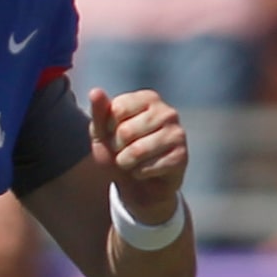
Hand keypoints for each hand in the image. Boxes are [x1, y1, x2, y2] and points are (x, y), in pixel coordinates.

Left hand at [89, 88, 187, 222]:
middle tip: (125, 152)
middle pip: (125, 131)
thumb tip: (95, 91)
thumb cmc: (119, 153)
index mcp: (148, 98)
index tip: (114, 134)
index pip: (117, 109)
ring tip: (133, 162)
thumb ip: (99, 112)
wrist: (136, 185)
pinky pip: (147, 167)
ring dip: (126, 163)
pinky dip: (139, 174)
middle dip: (117, 148)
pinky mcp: (181, 156)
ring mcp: (177, 134)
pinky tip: (146, 171)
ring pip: (137, 151)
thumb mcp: (102, 133)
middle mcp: (167, 112)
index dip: (108, 128)